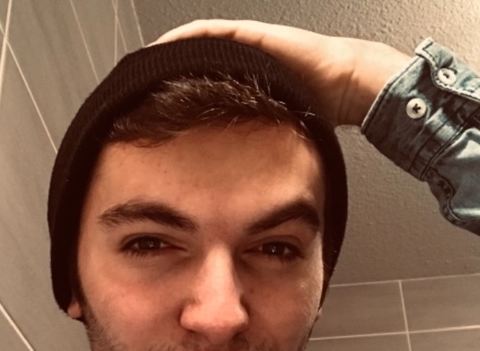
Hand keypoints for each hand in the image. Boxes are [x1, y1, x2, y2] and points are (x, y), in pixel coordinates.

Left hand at [155, 20, 411, 126]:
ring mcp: (241, 47)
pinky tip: (160, 50)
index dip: (172, 102)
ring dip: (166, 59)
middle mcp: (237, 66)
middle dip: (161, 80)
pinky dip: (181, 41)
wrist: (345, 83)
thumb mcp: (273, 137)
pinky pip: (205, 33)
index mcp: (241, 90)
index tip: (148, 117)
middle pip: (189, 68)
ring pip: (193, 48)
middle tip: (133, 95)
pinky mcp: (246, 35)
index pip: (196, 91)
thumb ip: (251, 150)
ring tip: (139, 73)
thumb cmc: (317, 111)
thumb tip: (233, 188)